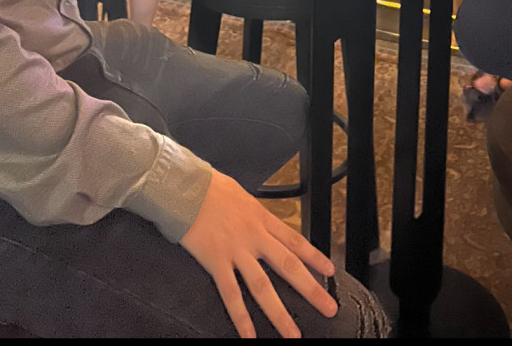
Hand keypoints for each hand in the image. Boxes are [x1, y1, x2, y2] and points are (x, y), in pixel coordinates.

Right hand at [180, 169, 336, 337]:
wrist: (185, 186)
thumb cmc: (209, 186)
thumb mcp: (240, 193)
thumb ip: (252, 210)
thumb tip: (257, 217)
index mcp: (261, 217)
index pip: (294, 240)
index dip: (314, 257)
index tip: (329, 270)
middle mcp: (254, 236)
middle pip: (289, 266)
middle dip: (311, 290)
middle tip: (328, 307)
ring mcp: (236, 251)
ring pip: (263, 287)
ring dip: (280, 314)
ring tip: (293, 334)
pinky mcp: (216, 261)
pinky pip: (231, 294)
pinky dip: (241, 317)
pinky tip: (249, 336)